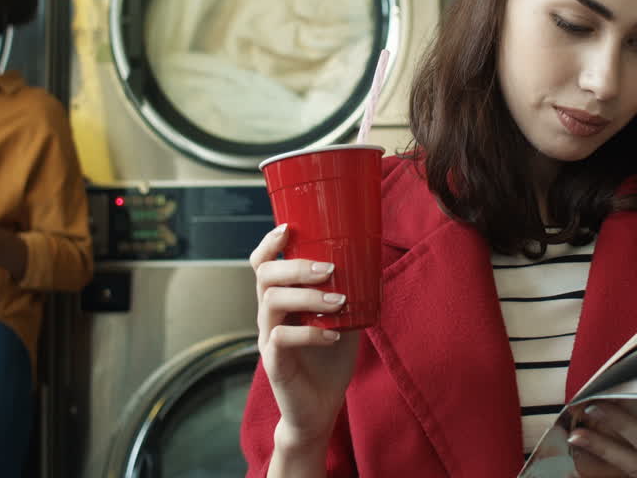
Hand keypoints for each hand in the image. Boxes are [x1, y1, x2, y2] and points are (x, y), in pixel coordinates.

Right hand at [251, 223, 359, 451]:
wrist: (321, 408)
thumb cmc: (329, 360)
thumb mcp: (344, 319)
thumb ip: (350, 293)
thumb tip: (374, 264)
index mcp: (281, 299)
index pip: (262, 263)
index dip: (269, 242)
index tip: (288, 228)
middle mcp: (269, 314)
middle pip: (265, 276)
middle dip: (296, 266)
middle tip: (329, 269)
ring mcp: (267, 338)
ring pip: (271, 301)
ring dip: (308, 296)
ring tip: (338, 301)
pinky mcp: (273, 363)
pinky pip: (281, 338)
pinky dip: (310, 332)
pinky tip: (334, 335)